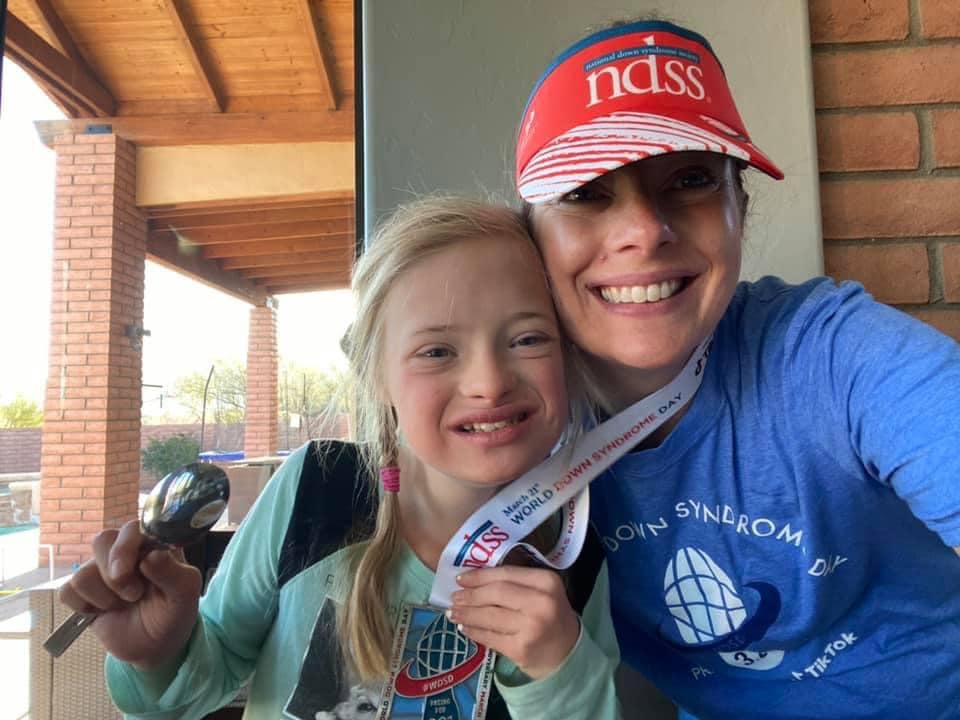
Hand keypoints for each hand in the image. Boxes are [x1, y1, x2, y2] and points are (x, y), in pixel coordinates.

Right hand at [58, 519, 201, 669]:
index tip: (137, 569)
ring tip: (124, 603)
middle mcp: (124, 550)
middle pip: (102, 540)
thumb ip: (173, 572)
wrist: (155, 644)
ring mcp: (100, 569)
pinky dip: (85, 607)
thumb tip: (151, 556)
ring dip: (104, 596)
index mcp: (151, 543)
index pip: (132, 528)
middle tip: (134, 594)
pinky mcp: (82, 591)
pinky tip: (104, 611)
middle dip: (116, 575)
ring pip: (83, 571)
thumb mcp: (185, 593)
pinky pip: (68, 591)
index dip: (127, 546)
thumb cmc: (174, 611)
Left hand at [450, 566, 579, 679]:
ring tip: (453, 612)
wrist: (567, 653)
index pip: (506, 574)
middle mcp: (541, 603)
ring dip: (467, 614)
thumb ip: (515, 582)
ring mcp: (531, 628)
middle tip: (455, 597)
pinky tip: (465, 627)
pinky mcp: (521, 649)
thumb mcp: (542, 591)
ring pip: (489, 616)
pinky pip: (489, 637)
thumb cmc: (549, 615)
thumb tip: (471, 579)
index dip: (479, 576)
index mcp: (547, 581)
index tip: (460, 578)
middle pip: (496, 594)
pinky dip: (473, 631)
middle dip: (471, 595)